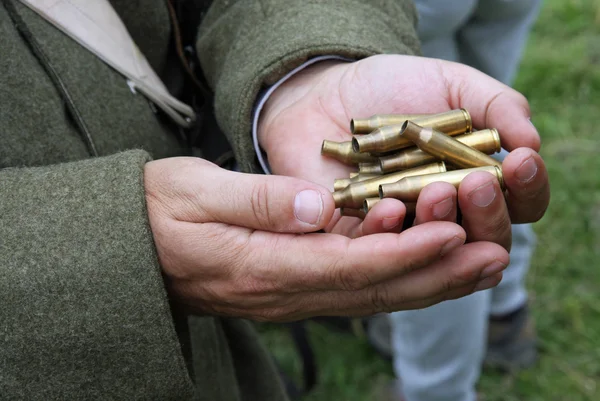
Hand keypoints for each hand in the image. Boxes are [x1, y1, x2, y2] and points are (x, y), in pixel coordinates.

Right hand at [143, 157, 506, 320]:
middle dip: (436, 275)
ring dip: (427, 282)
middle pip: (372, 290)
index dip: (404, 252)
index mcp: (263, 267)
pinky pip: (354, 288)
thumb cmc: (158, 214)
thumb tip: (316, 207)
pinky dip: (397, 278)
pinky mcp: (292, 287)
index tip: (452, 234)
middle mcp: (285, 291)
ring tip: (478, 264)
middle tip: (492, 258)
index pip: (347, 264)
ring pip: (370, 294)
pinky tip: (427, 267)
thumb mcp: (195, 192)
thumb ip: (257, 201)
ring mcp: (290, 295)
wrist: (133, 249)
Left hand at [258, 55, 549, 248]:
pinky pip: (379, 251)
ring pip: (437, 255)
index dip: (528, 188)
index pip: (521, 203)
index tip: (521, 160)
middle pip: (487, 241)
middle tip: (476, 183)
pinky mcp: (362, 240)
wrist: (326, 94)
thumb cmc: (393, 88)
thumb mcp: (450, 84)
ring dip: (443, 227)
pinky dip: (389, 231)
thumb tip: (531, 142)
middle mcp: (449, 216)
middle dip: (488, 214)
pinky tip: (391, 206)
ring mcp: (406, 233)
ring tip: (437, 191)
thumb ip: (495, 105)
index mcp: (479, 182)